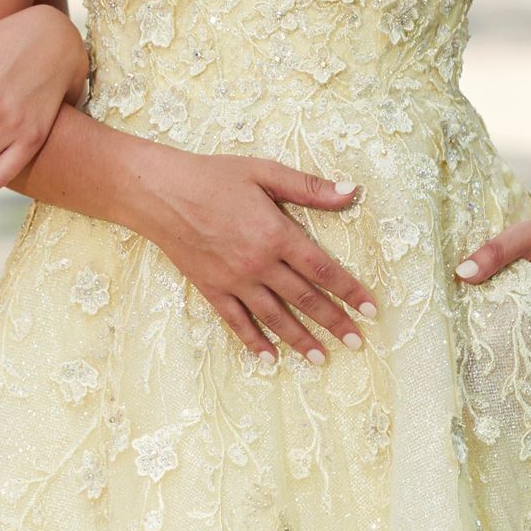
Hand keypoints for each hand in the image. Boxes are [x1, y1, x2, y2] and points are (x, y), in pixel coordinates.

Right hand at [134, 147, 375, 360]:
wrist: (159, 193)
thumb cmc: (211, 176)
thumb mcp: (263, 172)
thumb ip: (308, 187)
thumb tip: (351, 191)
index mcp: (277, 234)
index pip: (323, 270)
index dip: (350, 291)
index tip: (371, 310)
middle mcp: (259, 264)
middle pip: (305, 299)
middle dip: (334, 322)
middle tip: (357, 342)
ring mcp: (235, 280)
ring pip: (275, 317)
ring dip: (301, 339)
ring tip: (322, 358)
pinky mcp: (212, 288)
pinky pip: (237, 322)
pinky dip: (254, 341)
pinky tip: (269, 358)